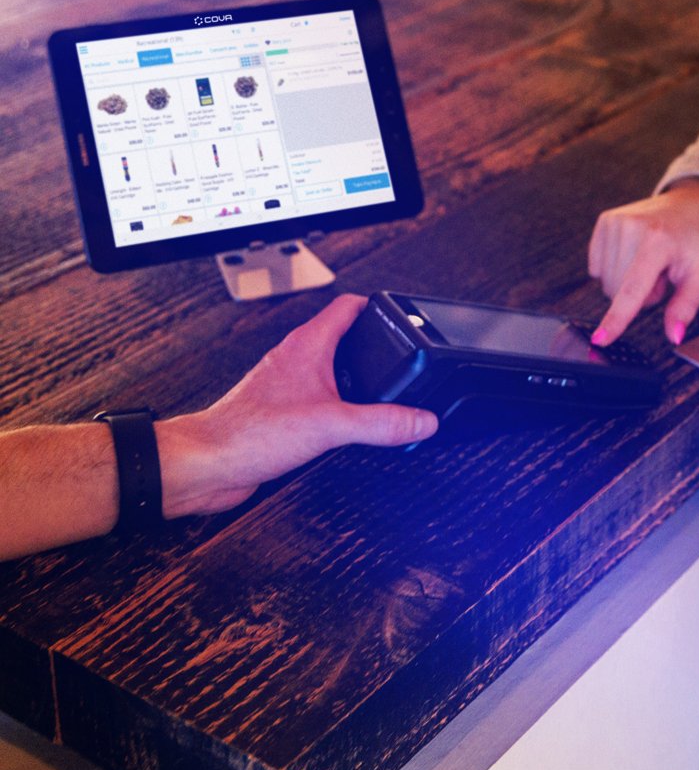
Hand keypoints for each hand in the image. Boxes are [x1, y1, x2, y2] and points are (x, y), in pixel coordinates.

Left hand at [157, 294, 438, 517]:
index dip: (378, 305)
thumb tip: (421, 419)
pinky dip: (338, 406)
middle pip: (344, 337)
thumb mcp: (330, 425)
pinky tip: (347, 426)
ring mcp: (286, 384)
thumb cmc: (248, 433)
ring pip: (330, 369)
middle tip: (399, 358)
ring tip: (380, 396)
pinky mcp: (281, 411)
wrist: (206, 464)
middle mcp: (295, 358)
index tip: (402, 315)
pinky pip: (318, 398)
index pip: (348, 306)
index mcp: (307, 346)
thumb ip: (381, 422)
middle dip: (374, 347)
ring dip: (356, 379)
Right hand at [588, 178, 698, 345]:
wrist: (696, 204)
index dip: (617, 319)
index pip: (633, 289)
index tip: (600, 339)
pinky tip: (637, 254)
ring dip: (629, 282)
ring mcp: (615, 220)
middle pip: (618, 290)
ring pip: (606, 282)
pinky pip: (598, 267)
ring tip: (653, 262)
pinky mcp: (605, 220)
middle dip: (641, 294)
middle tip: (664, 275)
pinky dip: (616, 269)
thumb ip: (685, 307)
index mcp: (659, 240)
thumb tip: (674, 336)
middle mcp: (632, 226)